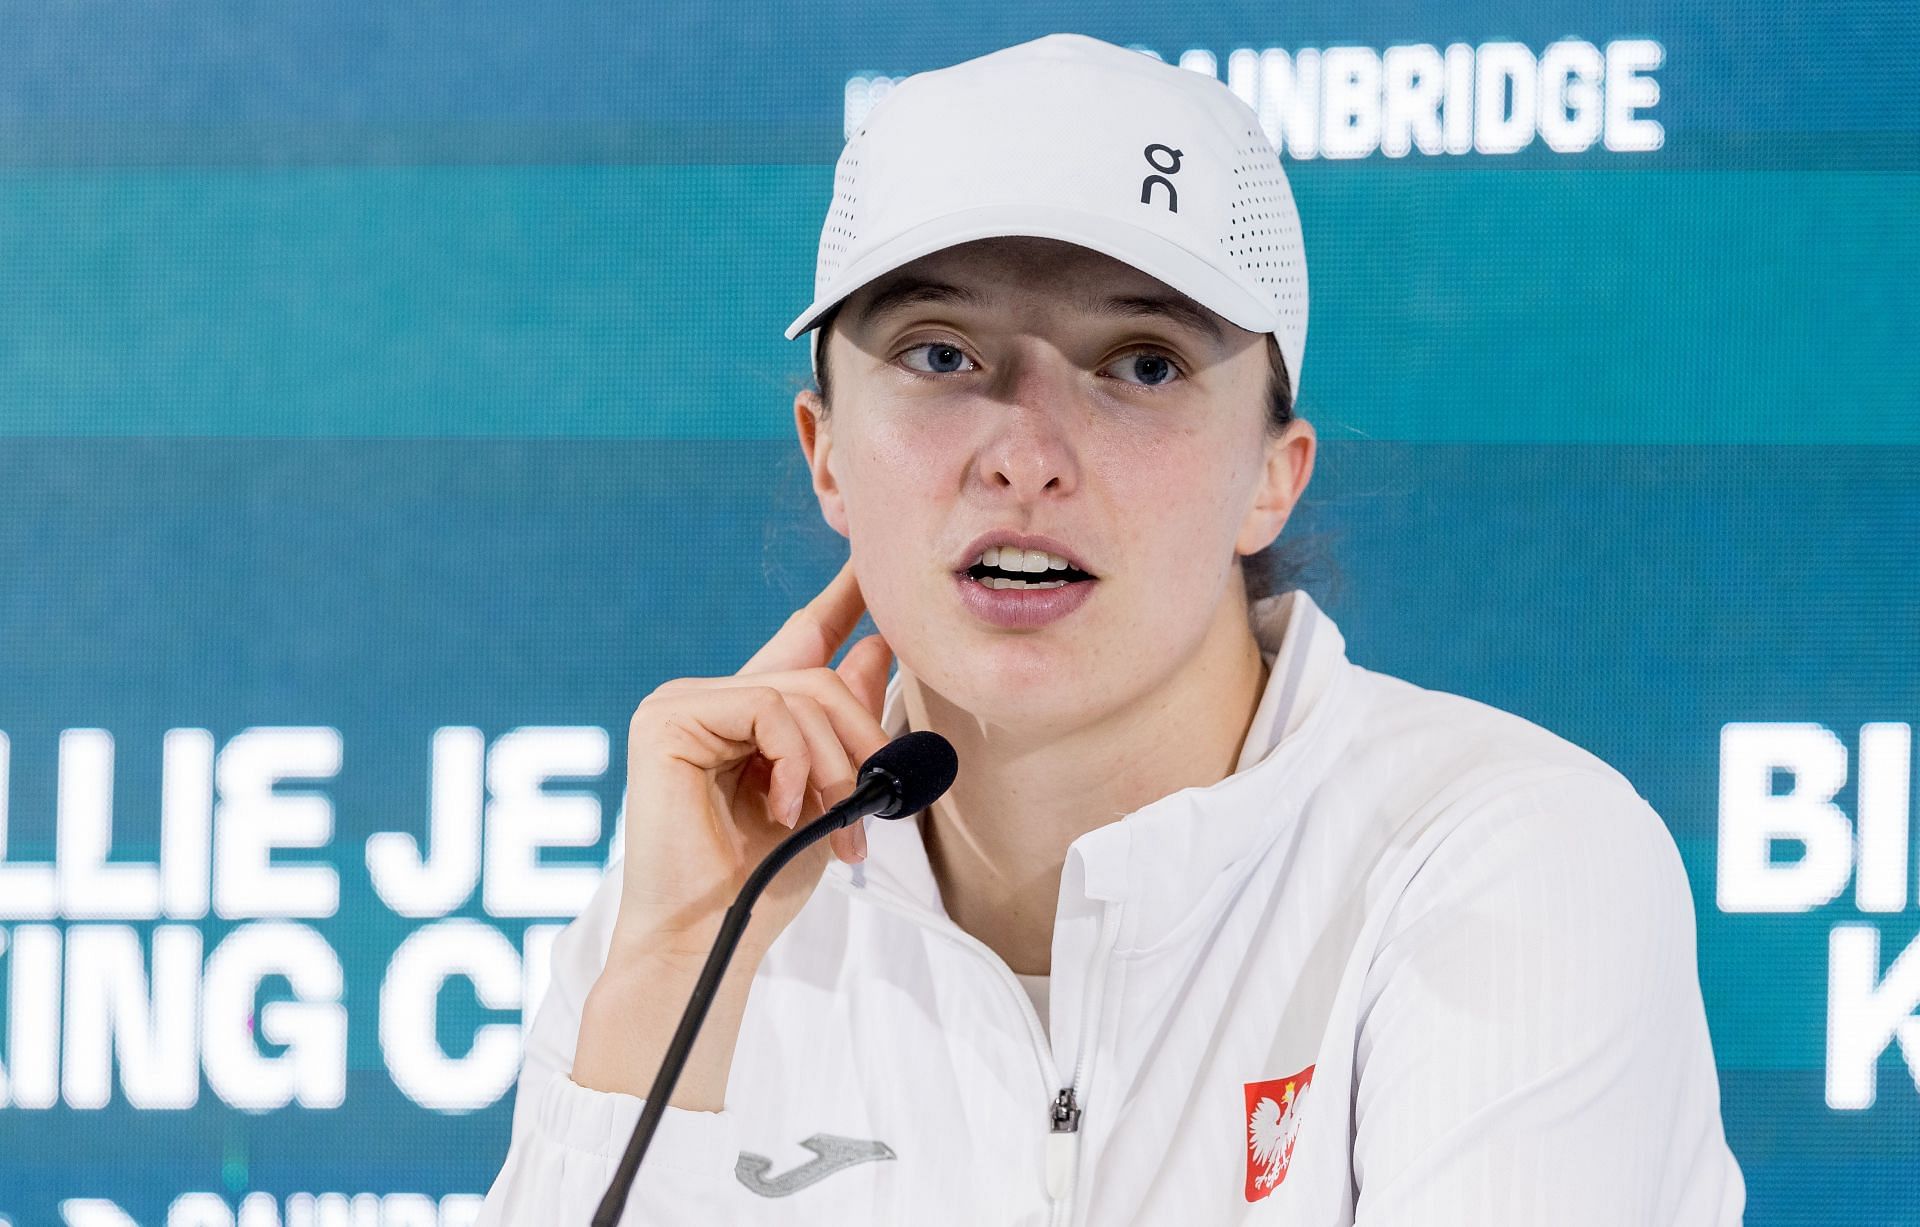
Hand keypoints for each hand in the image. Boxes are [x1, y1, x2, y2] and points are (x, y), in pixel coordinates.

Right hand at [611, 558, 893, 964]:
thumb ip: (843, 725)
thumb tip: (874, 647)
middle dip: (862, 736)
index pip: (799, 642)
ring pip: (797, 693)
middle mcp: (707, 701)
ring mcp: (680, 705)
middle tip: (879, 798)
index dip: (841, 602)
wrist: (708, 941)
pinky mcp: (666, 720)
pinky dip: (793, 760)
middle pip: (816, 676)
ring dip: (834, 762)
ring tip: (834, 823)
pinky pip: (765, 708)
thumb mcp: (825, 795)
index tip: (873, 563)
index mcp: (743, 719)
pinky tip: (784, 808)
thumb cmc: (759, 884)